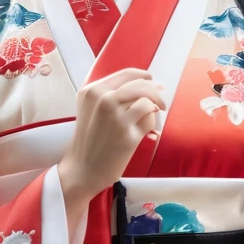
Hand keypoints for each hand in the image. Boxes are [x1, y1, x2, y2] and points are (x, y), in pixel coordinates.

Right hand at [58, 67, 165, 207]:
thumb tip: (150, 83)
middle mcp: (102, 99)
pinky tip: (146, 129)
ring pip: (146, 98)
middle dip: (154, 91)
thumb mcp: (92, 109)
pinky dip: (152, 119)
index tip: (152, 81)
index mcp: (92, 91)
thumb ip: (112, 94)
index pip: (126, 74)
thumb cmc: (90, 140)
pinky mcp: (126, 132)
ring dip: (155, 104)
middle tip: (160, 101)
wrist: (83, 169)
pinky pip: (149, 116)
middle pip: (140, 83)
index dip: (143, 76)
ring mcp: (114, 115)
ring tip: (155, 113)